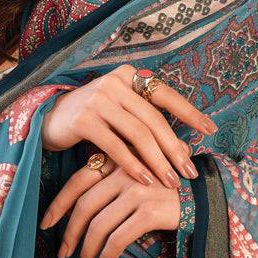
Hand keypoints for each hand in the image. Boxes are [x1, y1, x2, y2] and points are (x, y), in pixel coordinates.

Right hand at [40, 64, 215, 189]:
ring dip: (157, 161)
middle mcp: (115, 82)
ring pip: (137, 133)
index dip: (189, 112)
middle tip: (190, 171)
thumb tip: (183, 149)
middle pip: (154, 119)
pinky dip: (132, 164)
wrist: (48, 119)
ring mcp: (98, 98)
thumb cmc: (92, 119)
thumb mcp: (120, 113)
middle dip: (174, 148)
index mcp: (129, 76)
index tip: (210, 129)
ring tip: (170, 181)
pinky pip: (115, 145)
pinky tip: (144, 180)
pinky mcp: (84, 119)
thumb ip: (145, 123)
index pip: (166, 95)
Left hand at [40, 154, 179, 257]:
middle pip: (85, 205)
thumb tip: (79, 213)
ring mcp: (138, 189)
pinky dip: (106, 256)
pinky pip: (118, 238)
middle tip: (64, 253)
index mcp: (119, 159)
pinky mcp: (150, 210)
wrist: (208, 194)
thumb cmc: (169, 189)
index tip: (46, 223)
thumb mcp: (140, 176)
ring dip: (87, 250)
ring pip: (98, 225)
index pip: (79, 180)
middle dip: (70, 233)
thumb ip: (114, 183)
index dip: (59, 204)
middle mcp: (126, 170)